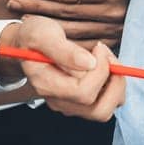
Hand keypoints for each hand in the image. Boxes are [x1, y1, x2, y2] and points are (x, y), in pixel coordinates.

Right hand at [0, 16, 126, 120]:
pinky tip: (105, 67)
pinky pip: (105, 102)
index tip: (99, 48)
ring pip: (105, 109)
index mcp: (47, 85)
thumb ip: (63, 50)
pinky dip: (113, 86)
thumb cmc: (33, 37)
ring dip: (116, 85)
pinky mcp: (79, 101)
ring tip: (107, 61)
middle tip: (108, 57)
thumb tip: (90, 63)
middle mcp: (58, 101)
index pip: (83, 93)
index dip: (100, 71)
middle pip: (98, 109)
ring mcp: (69, 104)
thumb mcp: (43, 34)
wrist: (26, 44)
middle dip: (114, 82)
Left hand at [5, 0, 143, 44]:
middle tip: (13, 2)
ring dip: (43, 24)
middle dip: (35, 6)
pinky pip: (81, 43)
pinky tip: (44, 35)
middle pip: (65, 12)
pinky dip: (60, 40)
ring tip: (22, 17)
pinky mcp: (112, 39)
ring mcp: (113, 27)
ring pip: (70, 30)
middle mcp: (112, 10)